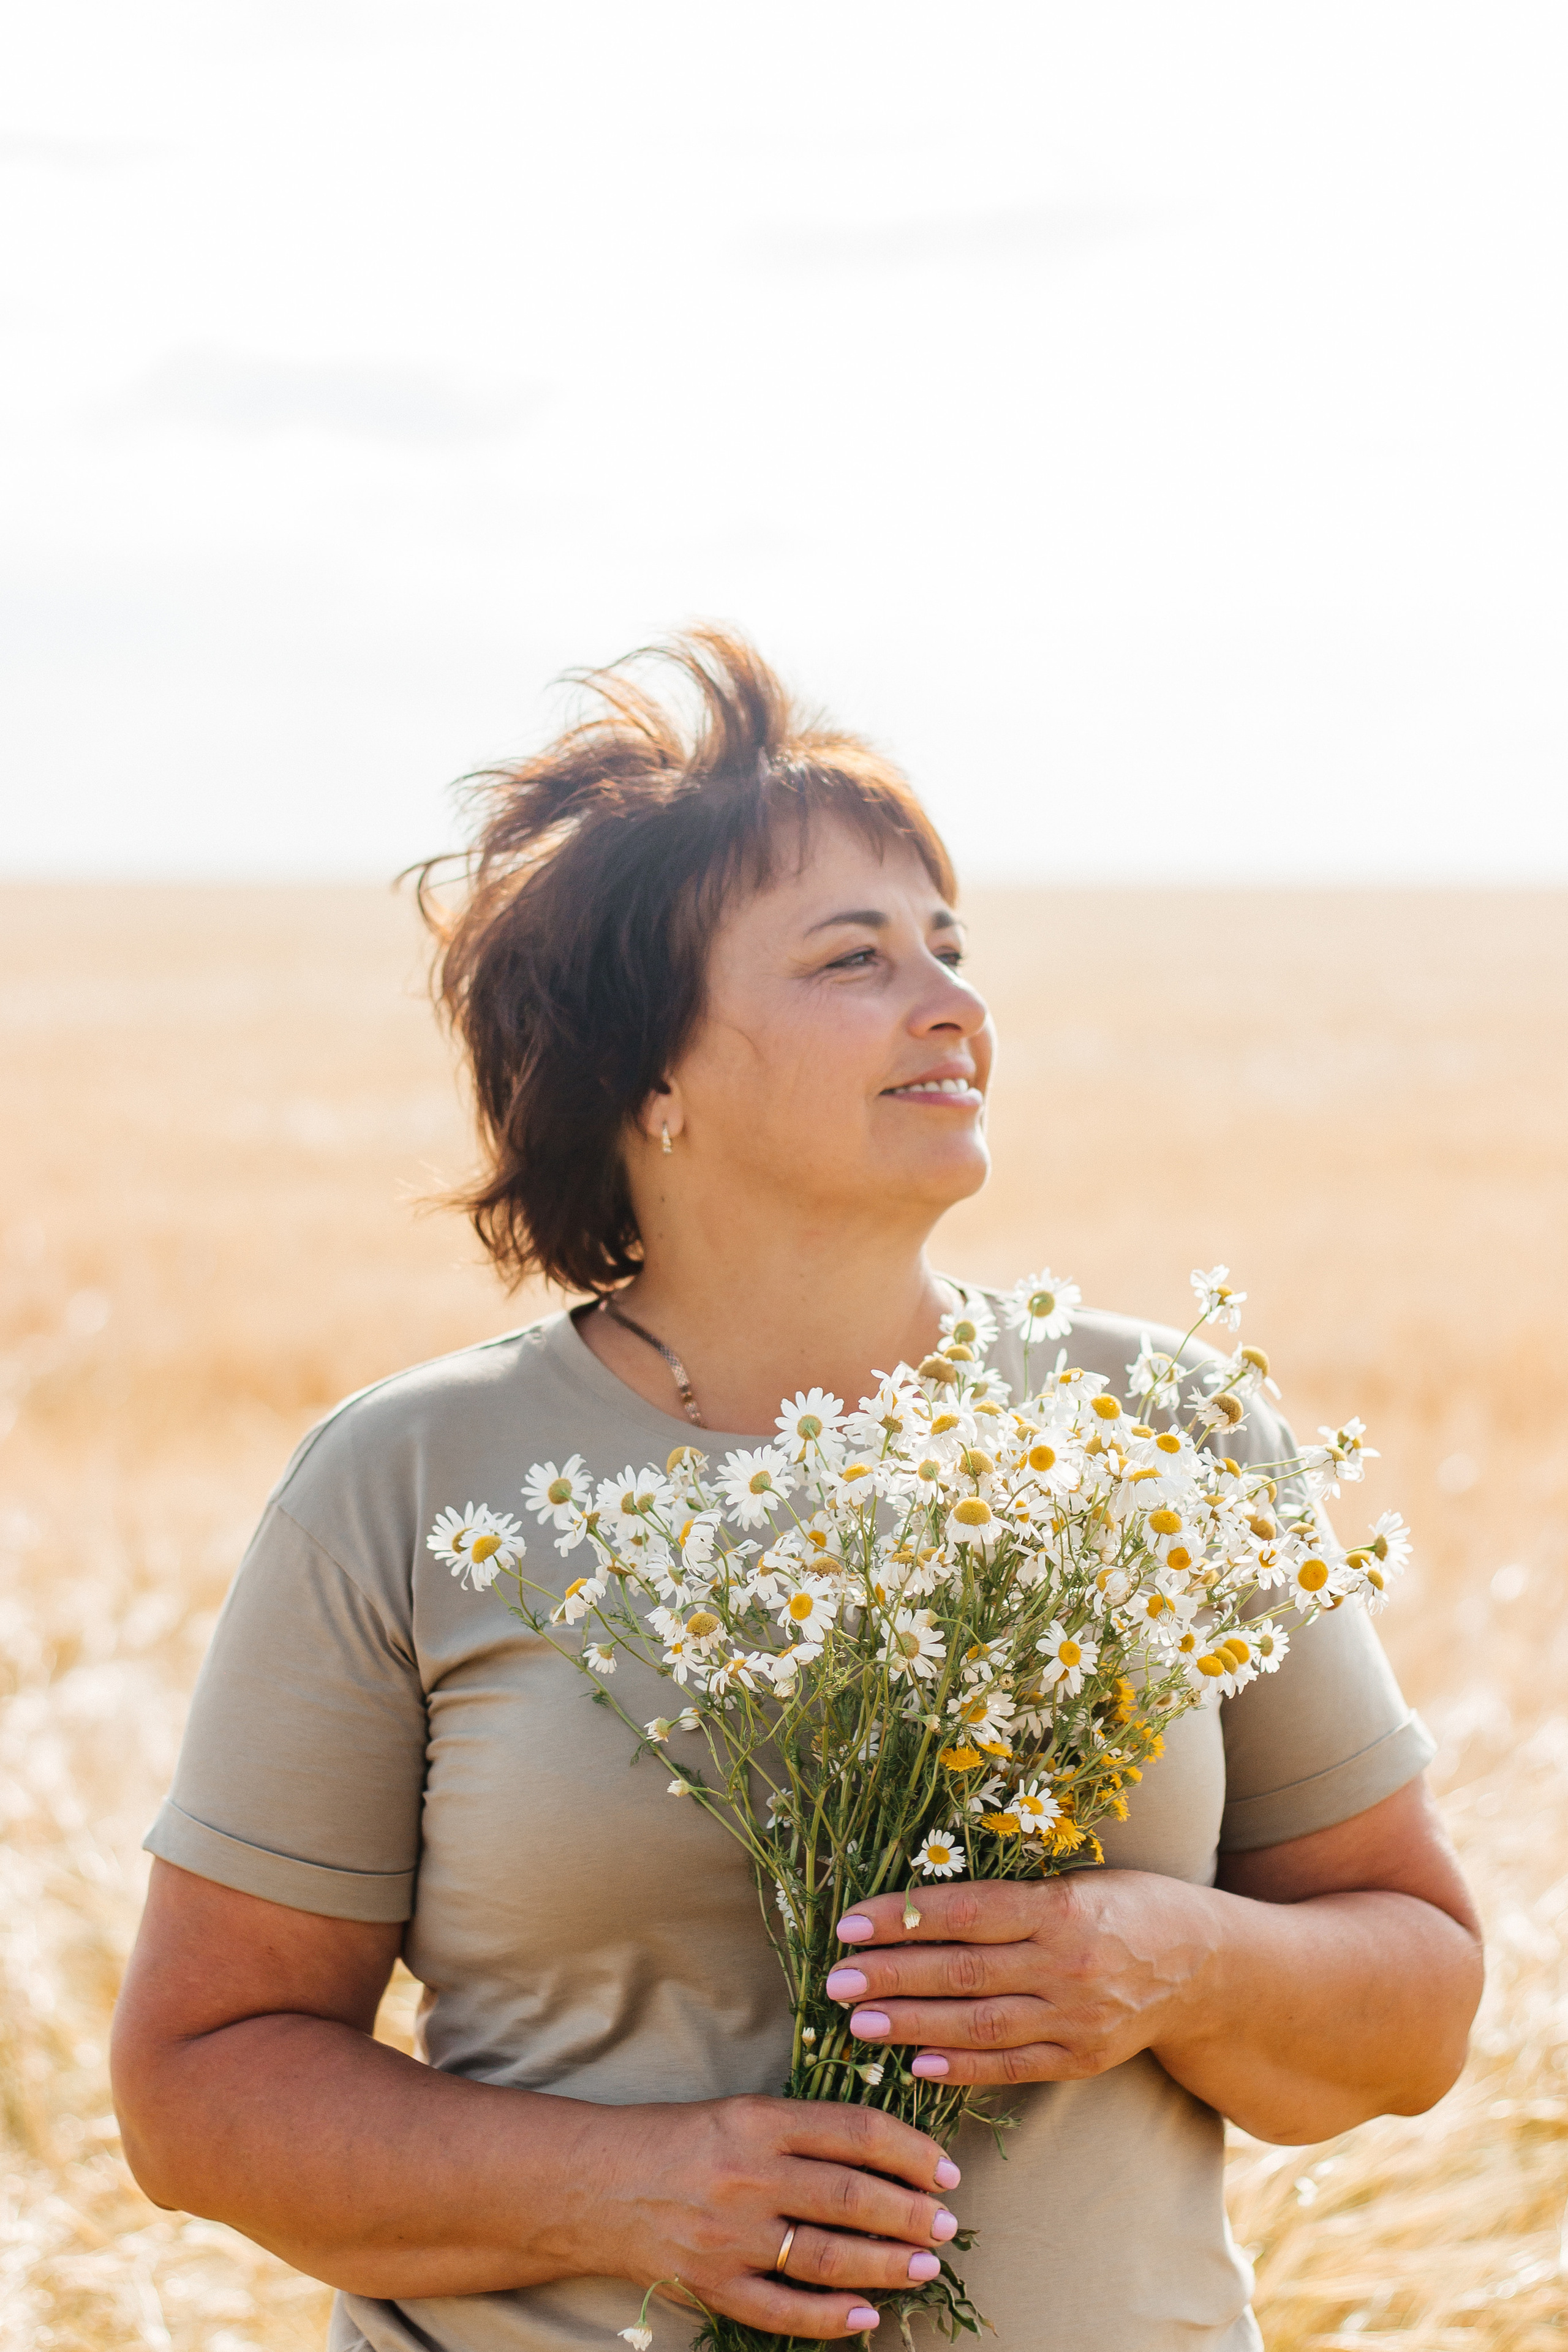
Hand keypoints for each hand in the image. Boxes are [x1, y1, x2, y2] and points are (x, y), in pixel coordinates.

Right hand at [569, 2091, 962, 2339]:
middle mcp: (750, 2175)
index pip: (857, 2133)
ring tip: (924, 2264)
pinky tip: (866, 2315)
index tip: (944, 2170)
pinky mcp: (713, 2284)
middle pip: (852, 2197)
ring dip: (885, 2264)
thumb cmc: (677, 2139)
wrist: (595, 2182)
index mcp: (760, 2119)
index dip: (911, 2152)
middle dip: (911, 2213)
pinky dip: (830, 2318)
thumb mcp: (741, 2112)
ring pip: (827, 2256)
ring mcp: (731, 2236)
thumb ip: (804, 2131)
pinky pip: (783, 2311)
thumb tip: (881, 2156)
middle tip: (946, 2223)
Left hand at [827, 1871, 1221, 2086]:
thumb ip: (1008, 1895)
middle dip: (892, 1976)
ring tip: (858, 2022)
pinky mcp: (1082, 2058)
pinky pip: (1011, 2065)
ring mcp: (1076, 2016)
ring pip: (979, 2023)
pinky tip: (916, 2064)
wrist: (1205, 1965)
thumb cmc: (1124, 1905)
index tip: (849, 1923)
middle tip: (835, 1980)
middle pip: (963, 1971)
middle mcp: (1067, 1963)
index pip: (965, 1912)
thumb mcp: (1074, 1879)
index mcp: (1060, 1906)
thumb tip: (919, 1900)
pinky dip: (961, 2067)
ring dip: (912, 2025)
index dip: (903, 1918)